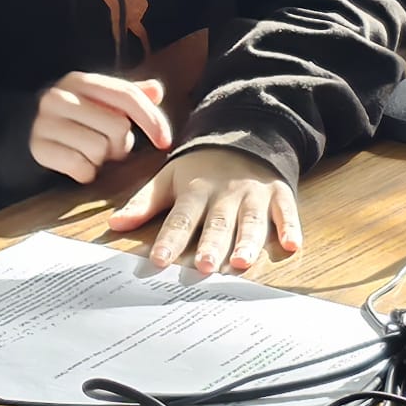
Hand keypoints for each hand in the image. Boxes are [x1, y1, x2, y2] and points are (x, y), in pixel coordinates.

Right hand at [29, 72, 172, 183]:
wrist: (19, 133)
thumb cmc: (71, 120)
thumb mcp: (97, 102)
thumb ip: (127, 97)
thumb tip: (156, 90)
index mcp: (80, 81)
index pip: (126, 96)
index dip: (152, 119)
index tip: (164, 142)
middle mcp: (59, 96)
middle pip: (118, 126)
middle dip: (119, 144)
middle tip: (107, 146)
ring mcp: (45, 122)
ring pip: (100, 149)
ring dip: (101, 159)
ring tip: (89, 154)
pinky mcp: (37, 148)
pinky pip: (81, 168)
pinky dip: (86, 173)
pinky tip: (76, 165)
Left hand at [106, 145, 302, 274]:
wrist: (242, 137)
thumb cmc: (200, 168)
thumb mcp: (169, 178)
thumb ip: (144, 203)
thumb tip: (113, 224)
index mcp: (195, 191)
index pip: (181, 218)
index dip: (170, 239)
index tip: (159, 260)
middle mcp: (225, 194)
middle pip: (218, 222)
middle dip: (212, 244)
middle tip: (205, 267)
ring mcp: (254, 195)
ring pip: (252, 221)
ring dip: (248, 242)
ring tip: (242, 263)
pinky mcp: (279, 195)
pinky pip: (287, 212)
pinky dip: (291, 228)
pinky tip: (292, 246)